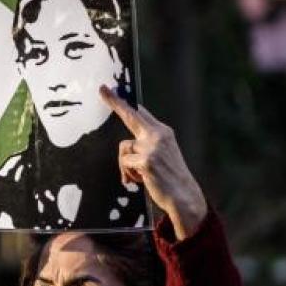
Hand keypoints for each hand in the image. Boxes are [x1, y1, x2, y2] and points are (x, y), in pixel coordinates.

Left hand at [101, 85, 206, 238]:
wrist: (183, 196)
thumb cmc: (168, 178)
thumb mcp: (160, 155)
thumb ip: (145, 144)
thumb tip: (127, 142)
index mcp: (163, 132)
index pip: (140, 113)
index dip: (124, 102)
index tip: (109, 89)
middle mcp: (159, 135)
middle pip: (130, 115)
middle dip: (115, 102)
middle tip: (102, 89)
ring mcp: (153, 146)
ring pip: (123, 149)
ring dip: (125, 165)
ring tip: (140, 176)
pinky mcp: (147, 160)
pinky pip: (124, 163)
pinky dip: (128, 174)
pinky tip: (142, 181)